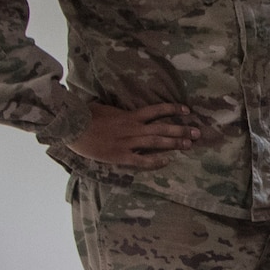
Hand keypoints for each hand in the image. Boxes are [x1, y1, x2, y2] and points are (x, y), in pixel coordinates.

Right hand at [70, 101, 199, 169]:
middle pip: (162, 128)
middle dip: (181, 130)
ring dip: (174, 143)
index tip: (187, 110)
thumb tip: (123, 111)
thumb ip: (118, 110)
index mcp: (129, 115)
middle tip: (198, 133)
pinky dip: (156, 161)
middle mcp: (133, 128)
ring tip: (189, 145)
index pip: (156, 110)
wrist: (71, 126)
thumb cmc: (85, 115)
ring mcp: (128, 142)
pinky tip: (168, 161)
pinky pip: (143, 160)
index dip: (172, 109)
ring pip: (157, 143)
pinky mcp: (121, 155)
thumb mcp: (105, 108)